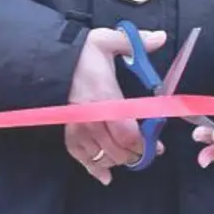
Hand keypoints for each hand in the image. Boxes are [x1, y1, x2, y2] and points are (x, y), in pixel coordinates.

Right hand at [66, 27, 165, 185]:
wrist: (52, 62)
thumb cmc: (83, 54)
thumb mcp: (108, 40)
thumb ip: (135, 42)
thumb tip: (161, 37)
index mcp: (105, 98)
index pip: (127, 133)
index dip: (145, 144)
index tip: (158, 146)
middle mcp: (91, 118)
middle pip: (118, 150)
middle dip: (136, 154)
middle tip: (149, 152)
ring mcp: (78, 128)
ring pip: (102, 157)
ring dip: (119, 161)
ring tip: (130, 158)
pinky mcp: (69, 133)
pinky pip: (81, 157)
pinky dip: (93, 168)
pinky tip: (105, 177)